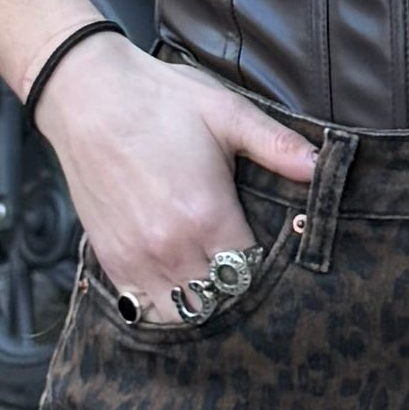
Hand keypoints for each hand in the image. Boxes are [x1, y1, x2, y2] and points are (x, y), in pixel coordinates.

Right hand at [33, 39, 314, 308]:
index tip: (267, 250)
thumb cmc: (159, 100)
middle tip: (241, 266)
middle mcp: (172, 248)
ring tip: (210, 279)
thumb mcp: (227, 112)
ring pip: (183, 313)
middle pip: (221, 298)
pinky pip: (143, 309)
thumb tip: (322, 166)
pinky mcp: (111, 260)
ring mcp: (138, 260)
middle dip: (236, 287)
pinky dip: (164, 305)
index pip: (252, 272)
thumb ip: (277, 146)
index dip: (264, 265)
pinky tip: (177, 284)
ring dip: (202, 302)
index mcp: (208, 216)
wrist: (86, 96)